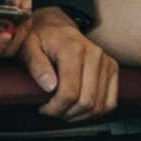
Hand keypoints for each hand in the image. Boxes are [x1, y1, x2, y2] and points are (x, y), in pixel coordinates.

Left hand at [17, 6, 118, 120]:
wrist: (55, 25)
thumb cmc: (40, 37)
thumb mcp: (28, 46)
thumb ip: (36, 65)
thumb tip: (49, 86)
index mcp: (74, 49)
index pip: (70, 92)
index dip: (55, 108)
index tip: (44, 109)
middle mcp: (95, 54)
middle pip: (86, 102)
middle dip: (66, 113)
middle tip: (52, 111)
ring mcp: (106, 62)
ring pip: (99, 106)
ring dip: (80, 115)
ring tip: (64, 110)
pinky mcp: (112, 68)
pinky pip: (110, 102)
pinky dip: (95, 112)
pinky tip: (80, 109)